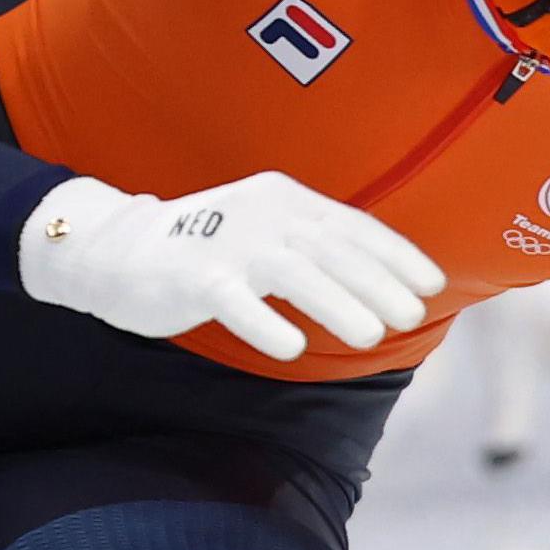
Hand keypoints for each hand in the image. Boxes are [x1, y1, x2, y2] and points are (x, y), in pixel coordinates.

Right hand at [16, 173, 441, 360]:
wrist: (116, 249)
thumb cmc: (204, 249)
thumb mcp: (264, 233)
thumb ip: (313, 248)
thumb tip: (381, 283)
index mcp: (284, 199)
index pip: (351, 225)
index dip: (396, 254)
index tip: (433, 285)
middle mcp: (262, 213)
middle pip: (330, 249)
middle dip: (376, 283)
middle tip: (411, 317)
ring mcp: (226, 243)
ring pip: (292, 272)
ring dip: (336, 304)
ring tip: (372, 337)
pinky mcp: (192, 275)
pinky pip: (234, 302)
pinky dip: (264, 325)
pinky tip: (292, 350)